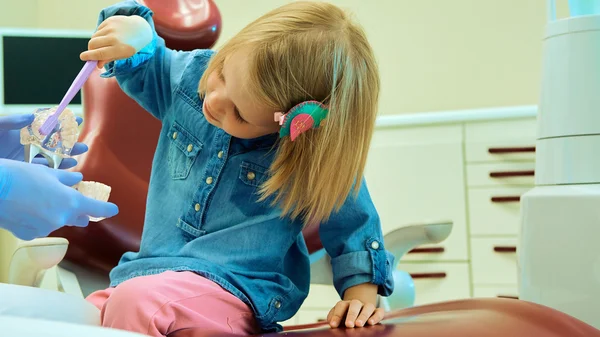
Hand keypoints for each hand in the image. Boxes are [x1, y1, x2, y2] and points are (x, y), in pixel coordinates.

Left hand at [0, 113, 87, 168]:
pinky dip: (57, 168)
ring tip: (81, 152)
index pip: (45, 123)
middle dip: (69, 140)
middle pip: (52, 140)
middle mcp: (24, 144)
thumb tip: (31, 115)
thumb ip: (11, 121)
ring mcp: (24, 158)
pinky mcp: (24, 171)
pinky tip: (69, 166)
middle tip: (83, 140)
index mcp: (19, 130)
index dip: (61, 121)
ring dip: (67, 154)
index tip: (76, 119)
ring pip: (51, 155)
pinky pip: (44, 169)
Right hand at [0, 159, 118, 240]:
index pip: (96, 209)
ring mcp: (45, 229)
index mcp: (71, 202)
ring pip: (56, 222)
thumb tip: (78, 179)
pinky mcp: (30, 235)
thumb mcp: (48, 173)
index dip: (106, 209)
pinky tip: (27, 210)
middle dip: (80, 214)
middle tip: (81, 211)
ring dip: (54, 214)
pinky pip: (39, 228)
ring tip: (40, 200)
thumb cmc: (22, 175)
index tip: (113, 210)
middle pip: (77, 218)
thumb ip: (67, 179)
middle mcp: (62, 218)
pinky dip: (38, 220)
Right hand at [80, 15, 152, 67]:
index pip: (99, 53)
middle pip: (92, 44)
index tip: (83, 57)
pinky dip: (100, 34)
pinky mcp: (109, 21)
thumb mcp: (122, 55)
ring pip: (94, 36)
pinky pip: (98, 30)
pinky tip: (109, 35)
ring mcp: (111, 28)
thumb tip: (97, 64)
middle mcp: (114, 38)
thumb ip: (109, 59)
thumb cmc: (131, 45)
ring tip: (106, 43)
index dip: (89, 56)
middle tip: (94, 52)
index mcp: (119, 49)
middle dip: (90, 49)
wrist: (140, 29)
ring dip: (96, 42)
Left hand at [327, 299, 384, 328]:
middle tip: (348, 324)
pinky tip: (371, 323)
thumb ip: (333, 318)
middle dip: (351, 315)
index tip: (333, 325)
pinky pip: (379, 311)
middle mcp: (357, 303)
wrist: (359, 310)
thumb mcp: (339, 316)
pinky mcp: (378, 311)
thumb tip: (330, 323)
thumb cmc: (346, 316)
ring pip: (368, 307)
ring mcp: (368, 306)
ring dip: (363, 315)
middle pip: (355, 305)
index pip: (341, 306)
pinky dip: (376, 316)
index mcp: (346, 304)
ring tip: (359, 325)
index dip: (336, 316)